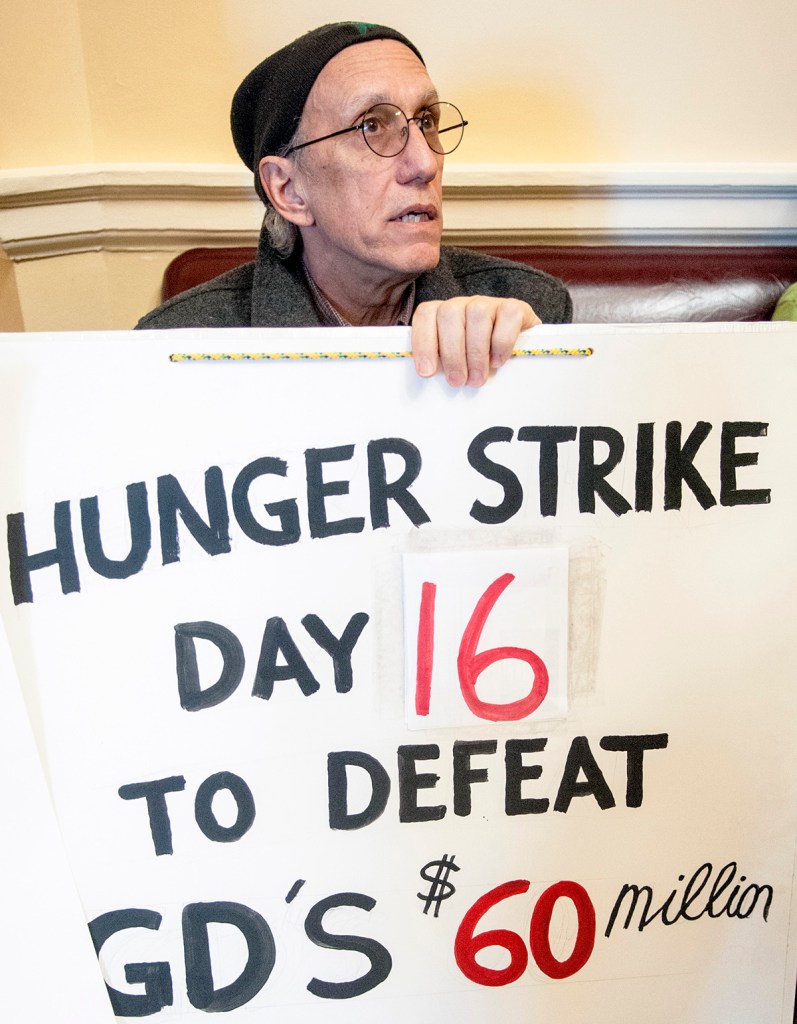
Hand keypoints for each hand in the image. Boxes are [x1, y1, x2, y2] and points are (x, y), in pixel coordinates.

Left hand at [411, 296, 539, 387]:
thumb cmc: (478, 362)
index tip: (426, 372)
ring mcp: (489, 303)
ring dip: (476, 352)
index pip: (426, 314)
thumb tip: (429, 376)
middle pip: (450, 315)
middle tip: (457, 382)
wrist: (519, 350)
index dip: (423, 342)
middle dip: (452, 353)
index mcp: (442, 313)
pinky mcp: (516, 307)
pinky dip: (501, 342)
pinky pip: (507, 317)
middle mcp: (464, 304)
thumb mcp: (455, 363)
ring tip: (477, 379)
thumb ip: (440, 364)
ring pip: (477, 315)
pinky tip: (498, 362)